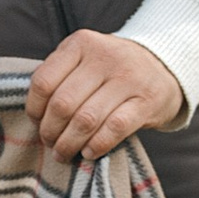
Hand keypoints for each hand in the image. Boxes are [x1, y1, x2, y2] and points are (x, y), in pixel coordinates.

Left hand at [24, 30, 184, 165]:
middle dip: (51, 131)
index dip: (35, 109)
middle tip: (50, 143)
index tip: (37, 123)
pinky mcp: (147, 101)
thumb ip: (60, 76)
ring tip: (64, 153)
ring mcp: (128, 78)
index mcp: (81, 43)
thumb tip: (35, 116)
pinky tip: (89, 152)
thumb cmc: (112, 69)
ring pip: (86, 120)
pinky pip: (114, 129)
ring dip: (69, 144)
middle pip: (63, 104)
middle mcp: (104, 56)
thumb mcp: (85, 58)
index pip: (44, 81)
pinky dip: (96, 145)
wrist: (163, 67)